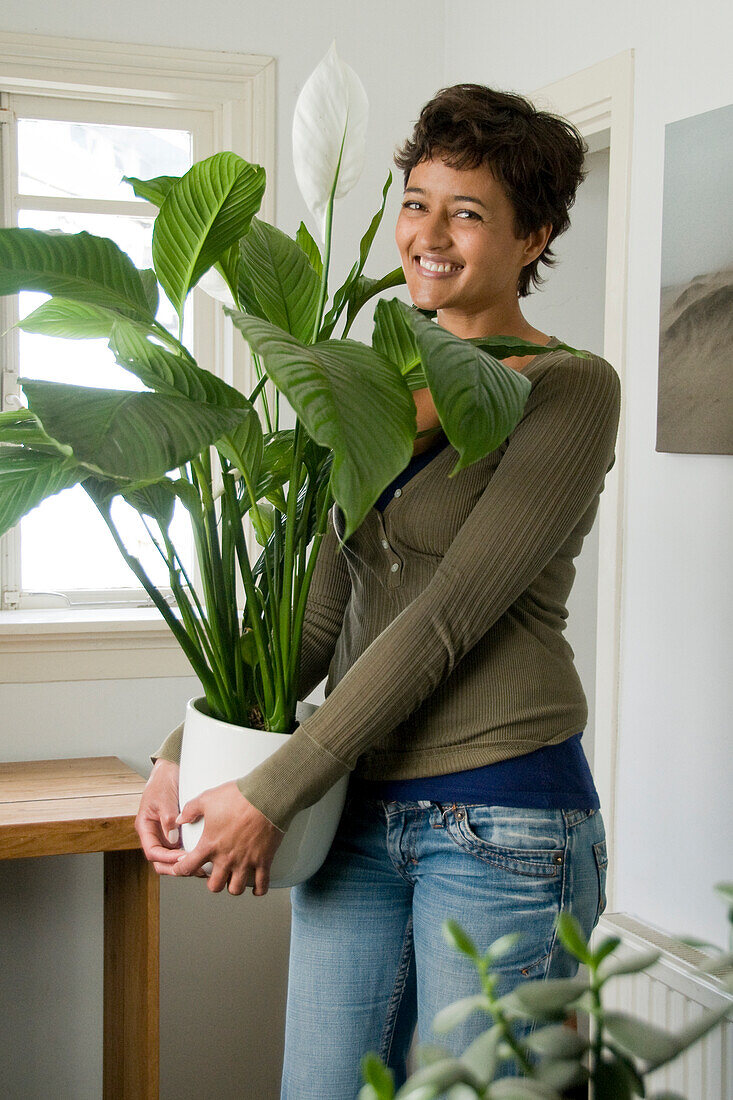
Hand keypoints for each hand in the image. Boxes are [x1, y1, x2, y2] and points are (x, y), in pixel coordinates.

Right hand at [135, 759, 206, 876]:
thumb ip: (167, 819)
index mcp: (145, 827)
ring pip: (172, 857)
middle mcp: (155, 833)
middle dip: (176, 867)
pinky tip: (203, 854)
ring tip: (202, 865)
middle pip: (161, 860)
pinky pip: (181, 847)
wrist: (171, 769)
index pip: (153, 852)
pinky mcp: (176, 831)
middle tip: (194, 867)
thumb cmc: (163, 782)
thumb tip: (172, 839)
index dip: (167, 859)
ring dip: (184, 863)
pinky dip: (190, 853)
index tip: (183, 859)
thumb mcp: (164, 799)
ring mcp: (165, 833)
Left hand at [173, 781, 284, 896]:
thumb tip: (179, 819)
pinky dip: (259, 889)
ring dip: (233, 886)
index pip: (188, 867)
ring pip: (236, 889)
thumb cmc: (238, 797)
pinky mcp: (264, 860)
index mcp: (210, 845)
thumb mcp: (207, 798)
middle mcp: (226, 858)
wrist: (266, 797)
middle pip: (214, 886)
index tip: (180, 869)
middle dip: (213, 882)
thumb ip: (190, 810)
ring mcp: (246, 861)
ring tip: (234, 879)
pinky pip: (262, 884)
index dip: (180, 870)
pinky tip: (256, 888)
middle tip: (215, 874)